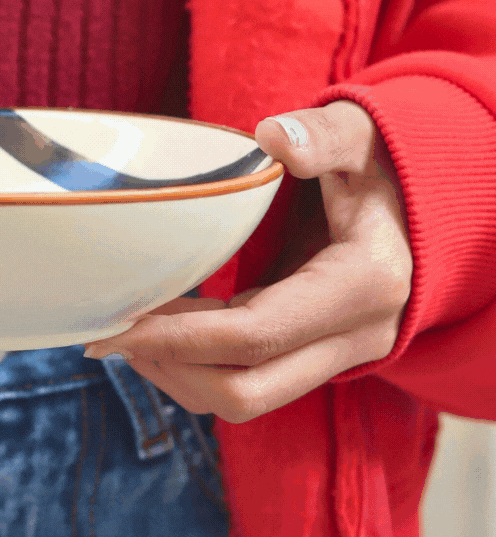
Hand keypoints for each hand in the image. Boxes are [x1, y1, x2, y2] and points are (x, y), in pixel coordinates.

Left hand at [84, 101, 411, 422]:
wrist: (425, 205)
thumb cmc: (383, 164)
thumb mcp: (360, 136)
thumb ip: (322, 136)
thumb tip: (271, 139)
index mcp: (362, 285)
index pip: (253, 337)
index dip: (176, 340)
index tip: (115, 327)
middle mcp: (355, 337)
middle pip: (244, 393)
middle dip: (169, 370)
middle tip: (111, 334)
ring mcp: (339, 356)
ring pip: (244, 400)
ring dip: (179, 376)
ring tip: (130, 333)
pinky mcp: (318, 360)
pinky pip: (252, 382)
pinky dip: (200, 366)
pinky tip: (163, 330)